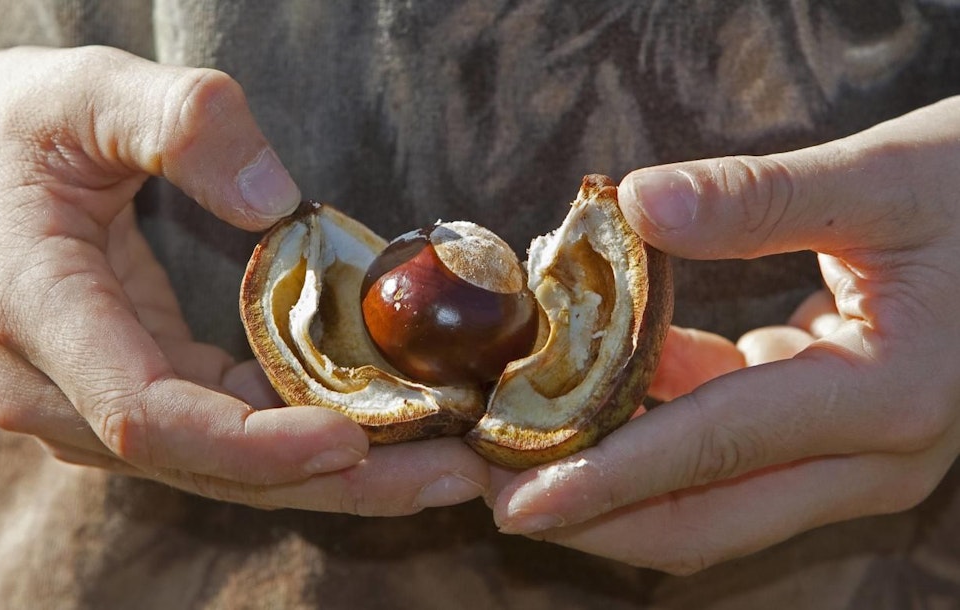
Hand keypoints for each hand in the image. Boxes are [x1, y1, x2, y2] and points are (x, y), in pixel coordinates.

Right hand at [0, 43, 485, 512]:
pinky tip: (378, 431)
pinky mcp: (127, 395)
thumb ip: (178, 121)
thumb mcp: (85, 89)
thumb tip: (275, 200)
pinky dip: (299, 442)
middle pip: (205, 466)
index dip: (256, 442)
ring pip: (220, 469)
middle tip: (451, 477)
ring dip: (333, 476)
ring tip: (440, 468)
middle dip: (334, 482)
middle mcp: (53, 385)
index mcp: (35, 310)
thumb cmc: (17, 123)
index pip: (149, 416)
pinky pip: (220, 439)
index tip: (355, 438)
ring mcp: (89, 402)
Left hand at [488, 96, 959, 572]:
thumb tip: (636, 202)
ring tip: (515, 446)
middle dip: (593, 511)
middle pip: (706, 516)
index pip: (718, 450)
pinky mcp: (832, 435)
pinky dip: (654, 431)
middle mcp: (873, 457)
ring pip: (710, 499)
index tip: (519, 498)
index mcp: (890, 399)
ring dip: (612, 478)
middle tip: (489, 488)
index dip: (610, 477)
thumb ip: (759, 198)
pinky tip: (593, 387)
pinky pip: (725, 452)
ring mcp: (854, 457)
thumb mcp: (885, 180)